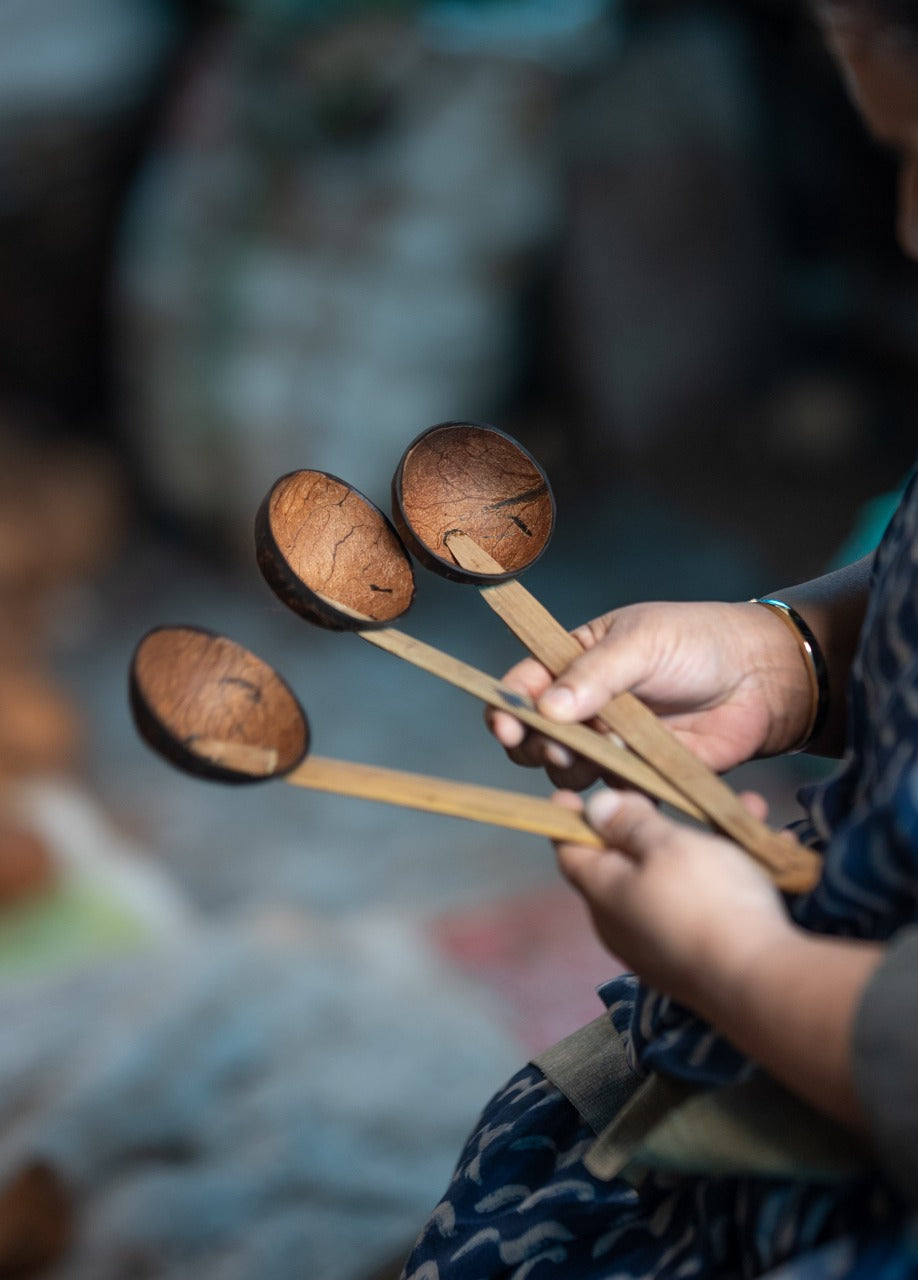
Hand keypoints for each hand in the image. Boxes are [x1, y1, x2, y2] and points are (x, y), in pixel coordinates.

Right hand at [488, 601, 813, 788]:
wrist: (761, 676)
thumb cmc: (699, 642)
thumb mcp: (643, 642)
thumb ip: (595, 675)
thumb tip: (547, 708)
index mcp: (575, 662)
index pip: (524, 685)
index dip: (507, 707)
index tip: (506, 726)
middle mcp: (585, 707)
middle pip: (536, 737)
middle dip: (536, 745)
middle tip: (558, 745)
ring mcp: (612, 743)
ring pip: (569, 769)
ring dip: (576, 767)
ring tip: (608, 752)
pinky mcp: (642, 774)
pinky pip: (614, 791)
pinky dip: (617, 789)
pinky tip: (634, 776)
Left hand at [553, 786, 882, 1130]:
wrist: (758, 981)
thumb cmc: (705, 901)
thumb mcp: (668, 846)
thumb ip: (631, 824)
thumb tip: (594, 809)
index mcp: (604, 894)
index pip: (571, 853)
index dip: (569, 821)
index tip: (568, 797)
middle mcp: (623, 925)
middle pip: (623, 865)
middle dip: (646, 827)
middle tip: (662, 795)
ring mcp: (659, 946)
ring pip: (675, 880)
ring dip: (704, 845)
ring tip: (743, 810)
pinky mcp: (698, 959)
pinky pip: (705, 904)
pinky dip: (728, 875)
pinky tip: (768, 850)